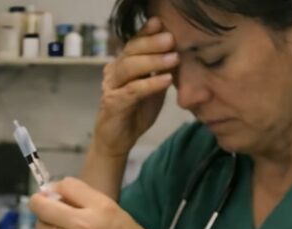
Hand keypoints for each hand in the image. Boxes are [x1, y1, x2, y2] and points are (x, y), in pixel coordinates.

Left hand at [30, 178, 170, 228]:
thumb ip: (87, 198)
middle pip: (43, 208)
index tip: (57, 193)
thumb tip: (56, 191)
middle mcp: (85, 227)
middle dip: (40, 204)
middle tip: (47, 207)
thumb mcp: (117, 212)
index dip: (56, 187)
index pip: (66, 186)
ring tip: (55, 228)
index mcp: (101, 208)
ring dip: (44, 225)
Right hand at [93, 17, 178, 157]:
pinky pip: (133, 90)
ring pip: (130, 67)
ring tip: (174, 58)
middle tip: (171, 38)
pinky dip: (150, 84)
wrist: (117, 141)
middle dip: (152, 43)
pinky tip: (166, 80)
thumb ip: (160, 72)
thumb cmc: (134, 113)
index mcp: (123, 65)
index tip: (162, 23)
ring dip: (153, 61)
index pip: (134, 43)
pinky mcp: (113, 104)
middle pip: (131, 50)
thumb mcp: (152, 89)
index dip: (146, 32)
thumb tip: (179, 54)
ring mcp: (111, 87)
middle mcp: (114, 72)